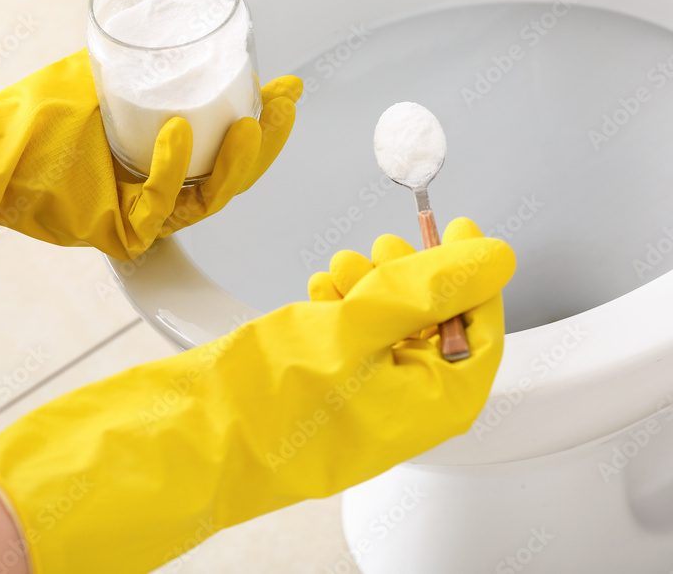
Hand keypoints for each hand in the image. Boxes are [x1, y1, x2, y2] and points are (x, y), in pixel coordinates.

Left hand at [0, 51, 301, 257]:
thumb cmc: (38, 120)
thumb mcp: (101, 78)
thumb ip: (137, 63)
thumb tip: (174, 30)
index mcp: (163, 163)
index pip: (225, 147)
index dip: (262, 121)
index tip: (284, 89)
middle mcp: (161, 193)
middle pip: (232, 176)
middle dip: (267, 141)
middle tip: (283, 105)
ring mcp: (145, 217)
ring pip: (210, 196)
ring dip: (238, 160)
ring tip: (251, 122)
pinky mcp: (125, 233)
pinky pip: (160, 202)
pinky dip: (172, 166)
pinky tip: (178, 130)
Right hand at [0, 218, 514, 573]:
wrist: (180, 440)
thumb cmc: (259, 402)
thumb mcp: (356, 326)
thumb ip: (428, 287)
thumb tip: (493, 257)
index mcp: (427, 408)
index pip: (482, 335)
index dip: (474, 277)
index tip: (461, 233)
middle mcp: (400, 412)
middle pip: (436, 329)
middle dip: (413, 279)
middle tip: (387, 246)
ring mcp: (360, 405)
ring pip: (390, 331)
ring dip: (373, 289)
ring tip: (340, 269)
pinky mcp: (323, 393)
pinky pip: (352, 343)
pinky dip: (341, 308)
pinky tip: (318, 291)